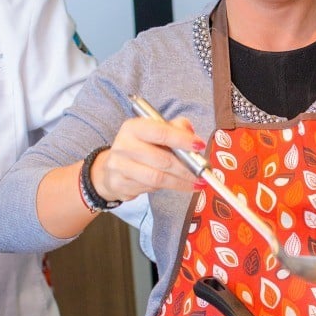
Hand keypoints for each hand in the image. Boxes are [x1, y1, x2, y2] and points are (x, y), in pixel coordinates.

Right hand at [91, 116, 205, 201]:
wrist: (112, 168)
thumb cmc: (140, 148)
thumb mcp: (155, 132)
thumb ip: (174, 128)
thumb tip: (192, 134)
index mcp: (133, 127)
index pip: (160, 131)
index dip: (182, 139)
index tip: (200, 146)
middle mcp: (123, 145)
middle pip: (161, 159)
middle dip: (186, 168)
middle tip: (203, 173)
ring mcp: (119, 166)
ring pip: (157, 177)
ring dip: (181, 182)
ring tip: (197, 184)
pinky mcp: (119, 184)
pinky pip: (149, 188)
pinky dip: (168, 188)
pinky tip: (179, 186)